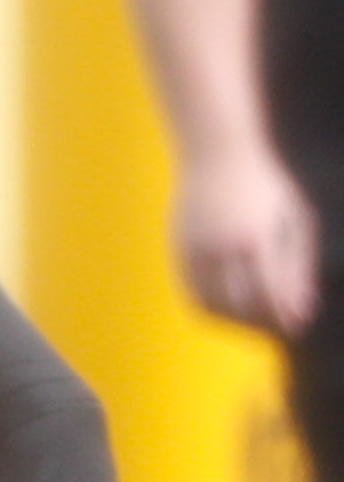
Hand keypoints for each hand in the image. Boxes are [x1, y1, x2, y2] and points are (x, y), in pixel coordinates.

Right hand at [170, 147, 316, 336]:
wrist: (214, 154)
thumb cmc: (265, 185)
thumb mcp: (295, 218)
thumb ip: (300, 264)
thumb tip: (303, 307)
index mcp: (254, 238)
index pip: (269, 294)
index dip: (283, 315)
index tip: (296, 327)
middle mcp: (220, 247)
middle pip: (237, 307)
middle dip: (259, 325)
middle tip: (277, 328)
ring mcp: (194, 249)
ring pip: (208, 305)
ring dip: (232, 322)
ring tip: (253, 321)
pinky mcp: (177, 249)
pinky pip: (190, 291)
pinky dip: (210, 307)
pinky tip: (230, 305)